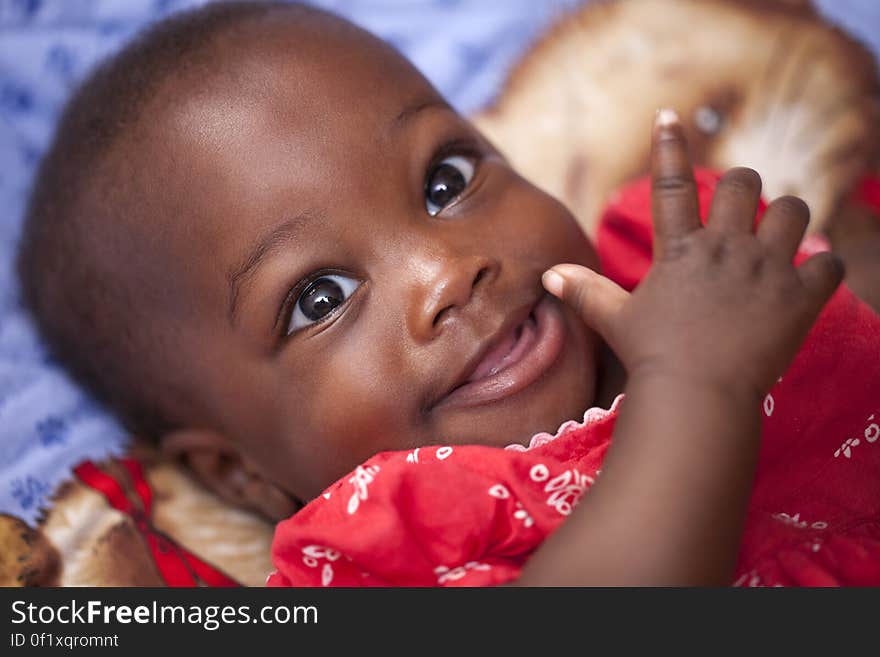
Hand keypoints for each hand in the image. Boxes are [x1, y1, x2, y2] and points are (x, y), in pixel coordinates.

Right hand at [543, 109, 843, 400]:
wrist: (697, 396)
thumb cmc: (651, 357)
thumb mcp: (614, 320)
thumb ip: (585, 291)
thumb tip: (549, 275)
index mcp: (680, 250)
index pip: (671, 185)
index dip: (668, 147)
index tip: (668, 116)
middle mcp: (725, 249)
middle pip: (745, 184)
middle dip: (743, 188)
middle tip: (740, 211)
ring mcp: (766, 270)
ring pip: (794, 211)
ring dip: (788, 218)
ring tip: (780, 238)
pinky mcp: (799, 298)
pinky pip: (830, 264)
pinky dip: (824, 267)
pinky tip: (812, 277)